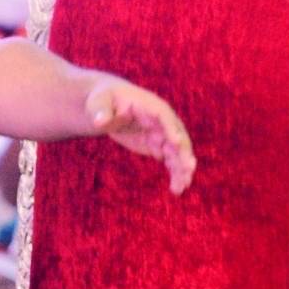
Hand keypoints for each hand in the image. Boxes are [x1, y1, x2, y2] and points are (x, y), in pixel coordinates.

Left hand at [85, 78, 196, 193]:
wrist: (109, 105)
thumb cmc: (104, 100)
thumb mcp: (99, 102)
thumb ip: (100, 111)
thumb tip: (99, 122)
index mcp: (149, 105)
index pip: (164, 115)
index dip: (171, 127)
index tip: (176, 141)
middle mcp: (161, 120)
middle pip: (176, 135)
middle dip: (183, 151)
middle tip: (189, 168)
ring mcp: (161, 133)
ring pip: (177, 151)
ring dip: (182, 167)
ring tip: (182, 186)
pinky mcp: (158, 146)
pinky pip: (171, 160)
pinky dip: (175, 173)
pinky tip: (177, 189)